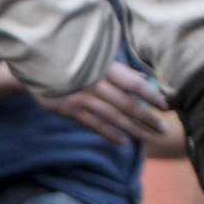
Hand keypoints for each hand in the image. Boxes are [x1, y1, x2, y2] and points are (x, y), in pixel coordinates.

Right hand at [41, 63, 166, 145]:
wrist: (38, 70)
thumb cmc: (73, 63)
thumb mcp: (95, 62)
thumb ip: (120, 71)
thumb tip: (144, 78)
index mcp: (105, 69)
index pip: (134, 84)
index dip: (151, 95)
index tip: (165, 106)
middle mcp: (96, 84)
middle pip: (127, 104)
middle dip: (147, 117)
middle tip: (162, 128)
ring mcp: (82, 99)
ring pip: (113, 117)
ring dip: (132, 129)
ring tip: (147, 137)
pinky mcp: (70, 111)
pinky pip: (94, 125)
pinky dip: (109, 135)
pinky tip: (122, 142)